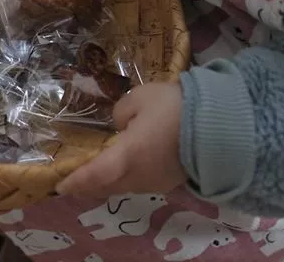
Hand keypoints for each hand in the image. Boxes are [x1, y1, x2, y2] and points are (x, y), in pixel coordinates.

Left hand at [56, 82, 187, 197]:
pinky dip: (129, 177)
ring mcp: (156, 182)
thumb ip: (122, 112)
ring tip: (100, 169)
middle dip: (89, 184)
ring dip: (109, 180)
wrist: (222, 127)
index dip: (76, 181)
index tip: (61, 185)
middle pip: (106, 186)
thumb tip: (121, 126)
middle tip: (76, 178)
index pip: (93, 175)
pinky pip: (141, 183)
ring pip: (124, 186)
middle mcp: (138, 176)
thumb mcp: (141, 98)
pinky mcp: (171, 182)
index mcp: (126, 157)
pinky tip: (130, 164)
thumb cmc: (175, 109)